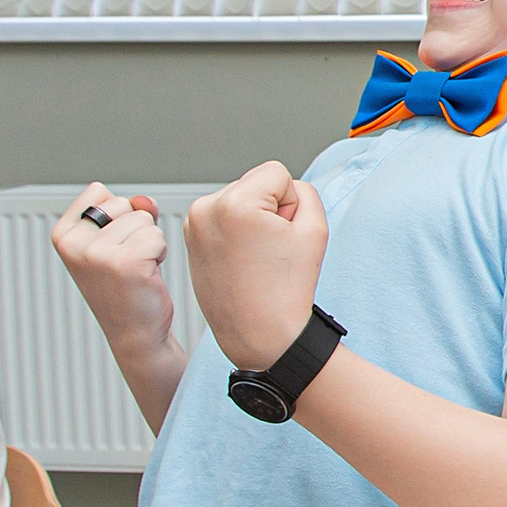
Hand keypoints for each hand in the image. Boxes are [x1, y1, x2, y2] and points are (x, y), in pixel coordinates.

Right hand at [51, 186, 173, 359]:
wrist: (134, 331)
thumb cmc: (125, 285)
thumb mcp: (117, 240)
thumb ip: (128, 211)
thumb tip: (145, 201)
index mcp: (62, 234)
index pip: (100, 192)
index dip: (118, 216)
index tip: (110, 246)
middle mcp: (73, 243)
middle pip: (125, 204)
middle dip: (136, 229)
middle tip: (126, 262)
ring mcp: (97, 253)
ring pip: (145, 220)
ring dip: (149, 243)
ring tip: (135, 269)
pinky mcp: (125, 263)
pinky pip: (157, 236)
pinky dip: (159, 254)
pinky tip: (145, 275)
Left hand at [185, 162, 327, 371]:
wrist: (260, 333)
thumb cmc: (286, 289)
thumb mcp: (316, 228)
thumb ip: (304, 193)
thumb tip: (281, 188)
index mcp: (234, 204)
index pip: (277, 173)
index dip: (292, 203)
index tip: (284, 236)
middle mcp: (205, 209)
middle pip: (256, 183)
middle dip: (270, 209)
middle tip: (271, 250)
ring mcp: (193, 225)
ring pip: (240, 198)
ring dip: (253, 220)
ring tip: (257, 256)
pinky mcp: (190, 238)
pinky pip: (224, 217)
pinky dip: (237, 231)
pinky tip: (243, 259)